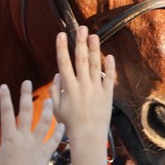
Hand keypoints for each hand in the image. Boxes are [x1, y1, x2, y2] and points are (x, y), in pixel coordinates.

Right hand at [0, 82, 64, 164]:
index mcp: (9, 137)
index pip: (6, 114)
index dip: (4, 99)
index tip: (4, 86)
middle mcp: (24, 136)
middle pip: (25, 112)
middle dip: (26, 96)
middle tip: (28, 82)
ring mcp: (36, 143)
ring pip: (43, 122)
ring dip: (47, 110)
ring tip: (50, 99)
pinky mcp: (46, 151)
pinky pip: (54, 140)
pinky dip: (59, 132)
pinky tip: (62, 125)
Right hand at [50, 26, 114, 144]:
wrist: (88, 136)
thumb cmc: (69, 124)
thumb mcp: (56, 108)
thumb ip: (55, 90)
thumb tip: (57, 75)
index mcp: (69, 87)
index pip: (63, 62)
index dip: (61, 47)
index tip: (60, 35)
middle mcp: (82, 85)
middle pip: (81, 59)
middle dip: (80, 42)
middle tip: (81, 28)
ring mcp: (96, 88)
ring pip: (95, 65)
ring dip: (94, 49)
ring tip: (93, 36)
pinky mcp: (107, 94)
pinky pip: (109, 78)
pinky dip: (109, 67)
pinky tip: (109, 56)